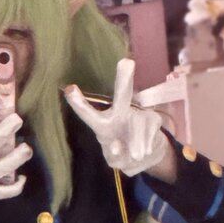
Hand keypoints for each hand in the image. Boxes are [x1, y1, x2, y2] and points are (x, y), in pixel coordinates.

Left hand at [64, 58, 168, 177]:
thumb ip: (115, 157)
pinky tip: (145, 150)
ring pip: (139, 126)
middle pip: (123, 95)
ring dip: (137, 145)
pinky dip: (147, 147)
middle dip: (124, 79)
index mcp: (103, 124)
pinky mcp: (154, 118)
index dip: (79, 104)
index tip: (69, 89)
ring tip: (136, 155)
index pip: (90, 115)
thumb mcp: (115, 159)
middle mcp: (120, 113)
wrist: (147, 156)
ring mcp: (139, 114)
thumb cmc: (123, 153)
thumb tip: (119, 147)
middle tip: (126, 62)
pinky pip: (151, 134)